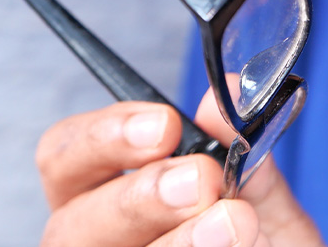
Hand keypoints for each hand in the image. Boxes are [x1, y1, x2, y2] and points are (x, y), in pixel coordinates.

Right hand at [37, 94, 321, 245]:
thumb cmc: (263, 242)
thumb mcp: (263, 200)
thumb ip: (244, 154)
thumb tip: (230, 94)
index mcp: (103, 195)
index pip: (65, 154)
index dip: (106, 134)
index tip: (165, 123)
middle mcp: (94, 241)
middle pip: (72, 222)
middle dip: (139, 196)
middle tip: (202, 180)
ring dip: (175, 242)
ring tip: (232, 223)